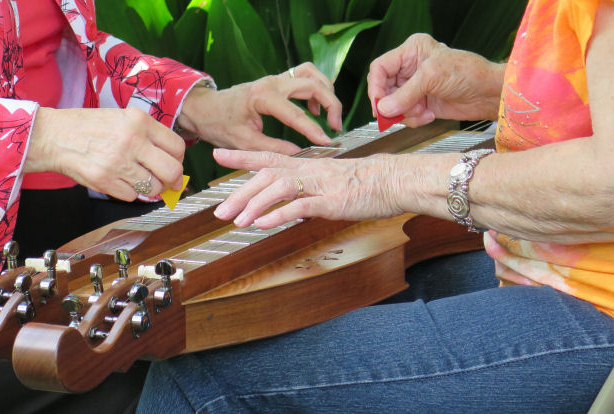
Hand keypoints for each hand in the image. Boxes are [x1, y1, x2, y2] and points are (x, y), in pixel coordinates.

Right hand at [25, 107, 184, 200]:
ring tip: (139, 179)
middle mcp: (132, 140)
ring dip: (150, 188)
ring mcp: (118, 162)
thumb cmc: (90, 127)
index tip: (175, 165)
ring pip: (153, 188)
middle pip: (171, 171)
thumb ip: (149, 136)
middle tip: (169, 183)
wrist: (54, 136)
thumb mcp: (123, 118)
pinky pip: (132, 196)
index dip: (179, 160)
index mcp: (139, 121)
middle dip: (173, 181)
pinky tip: (119, 180)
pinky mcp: (105, 181)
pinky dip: (129, 192)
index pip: (177, 147)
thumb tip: (173, 162)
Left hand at [177, 62, 342, 154]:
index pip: (296, 114)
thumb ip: (273, 149)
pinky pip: (304, 76)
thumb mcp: (245, 142)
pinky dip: (316, 88)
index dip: (314, 130)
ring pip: (311, 74)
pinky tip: (314, 109)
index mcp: (262, 97)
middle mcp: (271, 83)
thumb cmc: (219, 124)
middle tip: (336, 127)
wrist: (204, 109)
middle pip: (313, 84)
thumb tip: (299, 156)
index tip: (327, 143)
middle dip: (330, 104)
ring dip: (325, 91)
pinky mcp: (277, 81)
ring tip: (328, 115)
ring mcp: (275, 79)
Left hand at [212, 148, 402, 228]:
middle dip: (239, 193)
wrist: (395, 180)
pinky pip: (299, 206)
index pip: (268, 157)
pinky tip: (263, 225)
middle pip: (265, 176)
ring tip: (237, 222)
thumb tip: (294, 206)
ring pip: (278, 188)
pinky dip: (278, 215)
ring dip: (254, 205)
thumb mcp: (332, 183)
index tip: (218, 154)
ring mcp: (319, 185)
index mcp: (307, 166)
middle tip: (220, 212)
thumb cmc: (368, 183)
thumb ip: (310, 191)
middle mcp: (309, 171)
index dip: (242, 156)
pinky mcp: (331, 201)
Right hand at [368, 33, 504, 126]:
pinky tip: (429, 115)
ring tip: (422, 111)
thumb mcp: (432, 77)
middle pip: (383, 89)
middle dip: (391, 104)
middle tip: (395, 114)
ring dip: (405, 113)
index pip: (380, 68)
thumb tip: (383, 109)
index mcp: (411, 51)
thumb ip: (405, 94)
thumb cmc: (468, 73)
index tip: (378, 104)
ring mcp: (415, 87)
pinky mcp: (420, 103)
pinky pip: (405, 115)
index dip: (375, 87)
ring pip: (393, 105)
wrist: (488, 94)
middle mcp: (410, 68)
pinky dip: (414, 119)